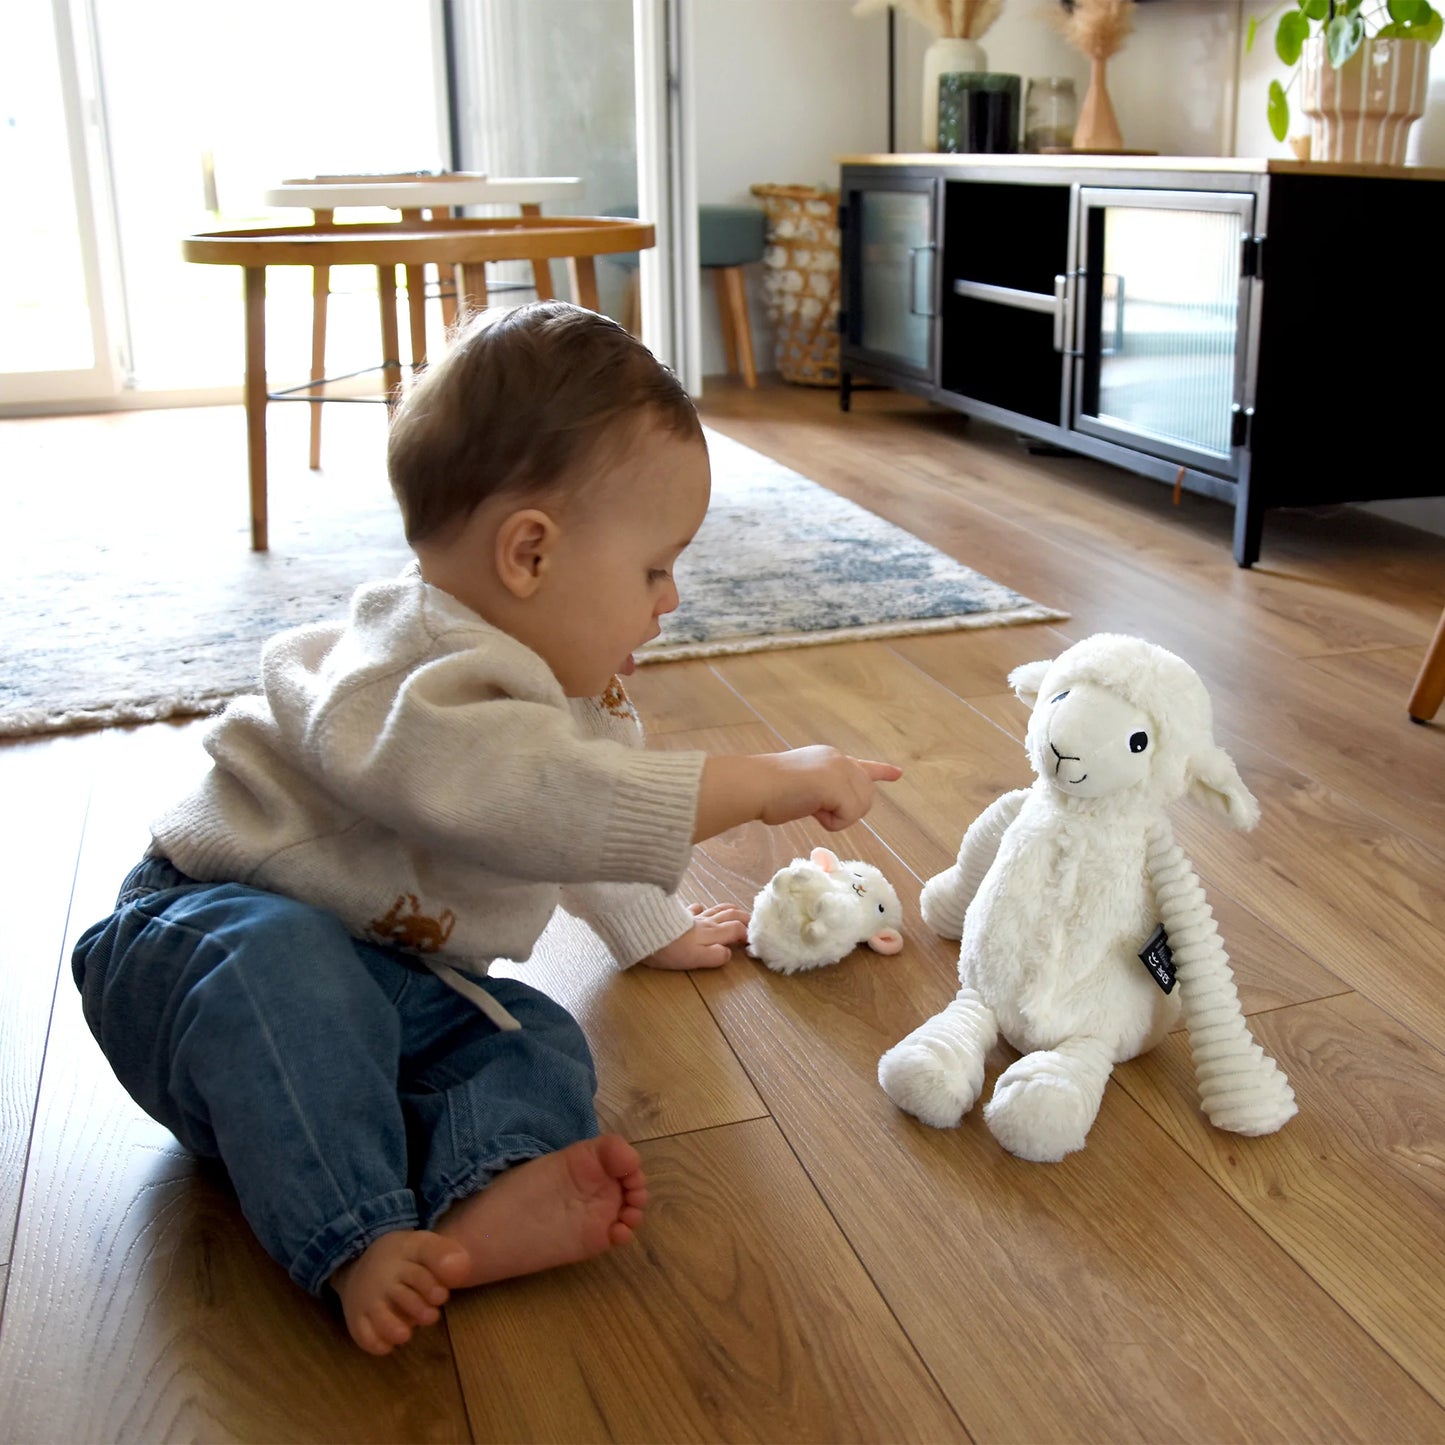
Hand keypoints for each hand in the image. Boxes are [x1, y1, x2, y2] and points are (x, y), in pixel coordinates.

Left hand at [639, 903, 749, 969]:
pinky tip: (702, 910)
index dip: (747, 934)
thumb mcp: (696, 958)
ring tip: (737, 913)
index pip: (736, 929)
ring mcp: (693, 916)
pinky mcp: (679, 913)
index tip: (753, 941)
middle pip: (731, 915)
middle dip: (744, 918)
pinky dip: (704, 909)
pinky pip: (696, 908)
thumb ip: (715, 957)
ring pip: (717, 908)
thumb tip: (729, 953)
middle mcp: (706, 921)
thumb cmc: (671, 949)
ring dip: (730, 910)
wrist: (644, 930)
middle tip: (752, 923)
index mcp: (713, 933)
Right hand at [760, 746, 902, 831]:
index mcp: (829, 758)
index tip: (898, 773)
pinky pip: (848, 817)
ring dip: (836, 817)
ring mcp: (840, 770)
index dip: (881, 772)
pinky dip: (830, 822)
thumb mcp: (803, 787)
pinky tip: (811, 809)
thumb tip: (830, 805)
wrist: (755, 785)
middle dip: (845, 811)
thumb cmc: (767, 791)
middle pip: (864, 797)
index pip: (862, 766)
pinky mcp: (839, 785)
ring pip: (859, 808)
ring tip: (808, 805)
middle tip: (814, 807)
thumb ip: (823, 792)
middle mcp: (839, 760)